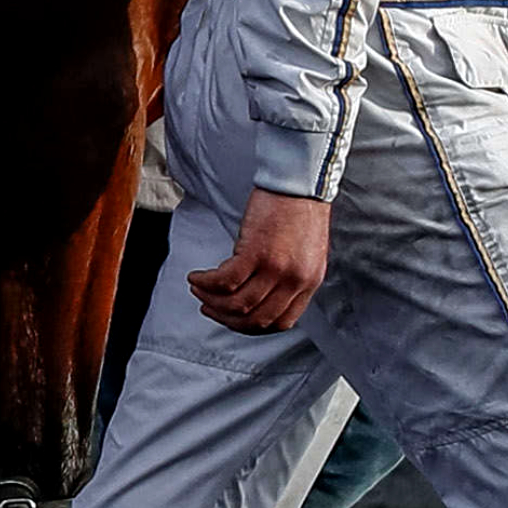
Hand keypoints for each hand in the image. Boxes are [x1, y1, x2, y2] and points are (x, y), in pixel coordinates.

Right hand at [190, 189, 330, 335]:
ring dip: (212, 300)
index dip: (252, 326)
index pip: (280, 322)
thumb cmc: (300, 210)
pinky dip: (207, 282)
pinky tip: (198, 276)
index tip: (233, 318)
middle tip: (208, 307)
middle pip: (256, 318)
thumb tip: (261, 294)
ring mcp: (276, 268)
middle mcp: (294, 280)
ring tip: (198, 289)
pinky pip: (225, 280)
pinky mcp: (256, 251)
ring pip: (238, 303)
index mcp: (309, 283)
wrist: (299, 181)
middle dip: (226, 318)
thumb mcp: (304, 253)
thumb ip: (289, 277)